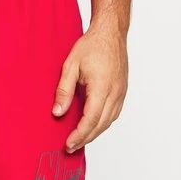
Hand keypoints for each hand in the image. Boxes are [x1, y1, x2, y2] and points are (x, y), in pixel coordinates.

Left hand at [52, 23, 127, 152]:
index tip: (68, 144)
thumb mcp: (71, 65)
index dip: (80, 135)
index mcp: (102, 87)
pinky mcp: (122, 91)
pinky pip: (114, 113)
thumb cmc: (92, 45)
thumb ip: (64, 90)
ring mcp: (121, 93)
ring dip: (94, 132)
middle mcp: (115, 93)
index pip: (91, 119)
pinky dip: (103, 123)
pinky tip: (92, 125)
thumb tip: (57, 112)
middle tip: (70, 147)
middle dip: (85, 138)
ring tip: (79, 139)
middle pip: (101, 124)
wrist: (110, 32)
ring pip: (109, 121)